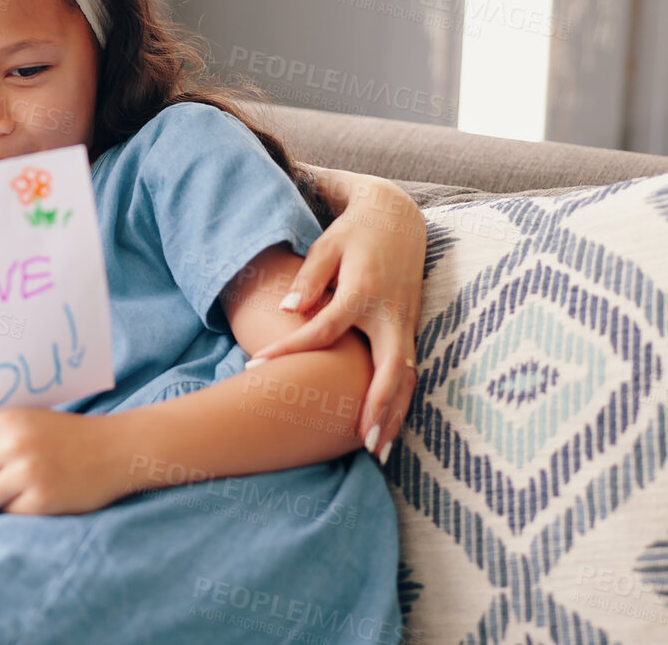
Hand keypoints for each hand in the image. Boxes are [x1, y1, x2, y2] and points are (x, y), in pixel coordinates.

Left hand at [0, 409, 125, 514]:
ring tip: (11, 490)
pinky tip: (35, 496)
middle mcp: (14, 445)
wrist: (114, 450)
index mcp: (6, 420)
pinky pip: (7, 512)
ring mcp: (28, 474)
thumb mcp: (26, 419)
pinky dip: (16, 509)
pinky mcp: (42, 500)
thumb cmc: (65, 435)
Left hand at [251, 175, 423, 460]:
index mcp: (363, 290)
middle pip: (389, 367)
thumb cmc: (354, 233)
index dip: (290, 349)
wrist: (398, 218)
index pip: (324, 329)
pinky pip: (410, 371)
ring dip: (395, 414)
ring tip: (377, 450)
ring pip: (407, 377)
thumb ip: (308, 279)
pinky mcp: (411, 327)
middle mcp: (390, 312)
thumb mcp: (327, 246)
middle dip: (378, 406)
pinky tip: (387, 427)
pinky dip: (400, 401)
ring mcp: (406, 322)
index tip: (257, 367)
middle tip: (360, 443)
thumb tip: (287, 311)